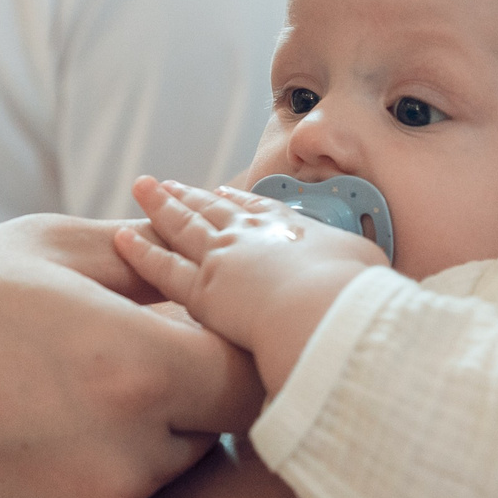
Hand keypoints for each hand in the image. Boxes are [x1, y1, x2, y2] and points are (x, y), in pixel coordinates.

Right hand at [0, 214, 264, 497]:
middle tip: (80, 383)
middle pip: (195, 446)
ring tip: (23, 423)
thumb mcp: (45, 248)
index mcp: (141, 372)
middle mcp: (126, 465)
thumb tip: (215, 265)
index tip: (192, 352)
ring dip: (105, 467)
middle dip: (162, 416)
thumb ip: (150, 261)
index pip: (250, 385)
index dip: (225, 366)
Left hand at [112, 179, 385, 394]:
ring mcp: (225, 258)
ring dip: (162, 206)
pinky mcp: (203, 290)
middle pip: (216, 210)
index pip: (261, 211)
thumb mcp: (372, 275)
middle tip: (171, 184)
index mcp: (295, 230)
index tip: (225, 192)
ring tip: (145, 189)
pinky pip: (162, 267)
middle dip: (193, 196)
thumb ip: (365, 276)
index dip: (241, 202)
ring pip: (184, 227)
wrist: (329, 313)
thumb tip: (377, 288)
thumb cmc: (358, 299)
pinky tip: (121, 238)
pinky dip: (141, 250)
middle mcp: (256, 236)